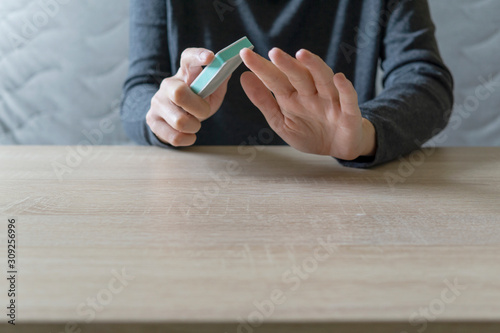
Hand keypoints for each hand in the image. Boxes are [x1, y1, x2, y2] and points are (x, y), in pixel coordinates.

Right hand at [146, 48, 229, 145]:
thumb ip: (219, 81)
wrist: (176, 120)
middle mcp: (168, 84)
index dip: (198, 55)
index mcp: (186, 73)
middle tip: (204, 112)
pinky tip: (188, 134)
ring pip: (179, 120)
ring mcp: (157, 102)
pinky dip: (187, 139)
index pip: (188, 58)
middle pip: (179, 93)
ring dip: (194, 126)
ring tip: (194, 124)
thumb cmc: (198, 103)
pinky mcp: (152, 120)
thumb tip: (228, 67)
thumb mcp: (212, 92)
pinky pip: (174, 136)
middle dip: (198, 108)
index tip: (211, 58)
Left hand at [240, 48, 375, 159]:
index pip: (275, 78)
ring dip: (314, 66)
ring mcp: (330, 101)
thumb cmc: (309, 132)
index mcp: (292, 96)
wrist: (337, 149)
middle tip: (273, 52)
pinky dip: (344, 88)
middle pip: (298, 76)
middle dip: (286, 64)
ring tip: (302, 54)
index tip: (246, 54)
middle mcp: (311, 94)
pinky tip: (338, 78)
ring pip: (323, 80)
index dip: (261, 67)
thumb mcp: (281, 121)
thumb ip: (264, 101)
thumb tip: (244, 77)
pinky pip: (348, 98)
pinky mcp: (349, 113)